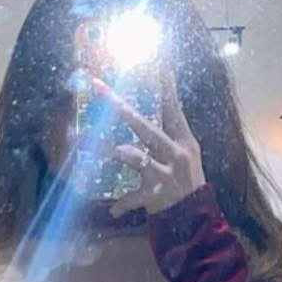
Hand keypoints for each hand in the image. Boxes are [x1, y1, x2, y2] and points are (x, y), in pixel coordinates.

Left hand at [95, 62, 205, 216]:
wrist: (199, 221)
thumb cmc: (188, 185)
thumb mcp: (186, 157)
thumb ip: (167, 137)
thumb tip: (143, 115)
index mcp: (184, 140)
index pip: (173, 107)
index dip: (166, 84)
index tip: (159, 60)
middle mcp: (176, 153)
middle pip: (145, 126)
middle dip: (120, 107)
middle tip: (99, 89)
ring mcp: (165, 174)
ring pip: (131, 156)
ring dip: (105, 148)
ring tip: (82, 139)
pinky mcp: (156, 196)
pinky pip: (132, 196)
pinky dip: (122, 204)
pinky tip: (112, 210)